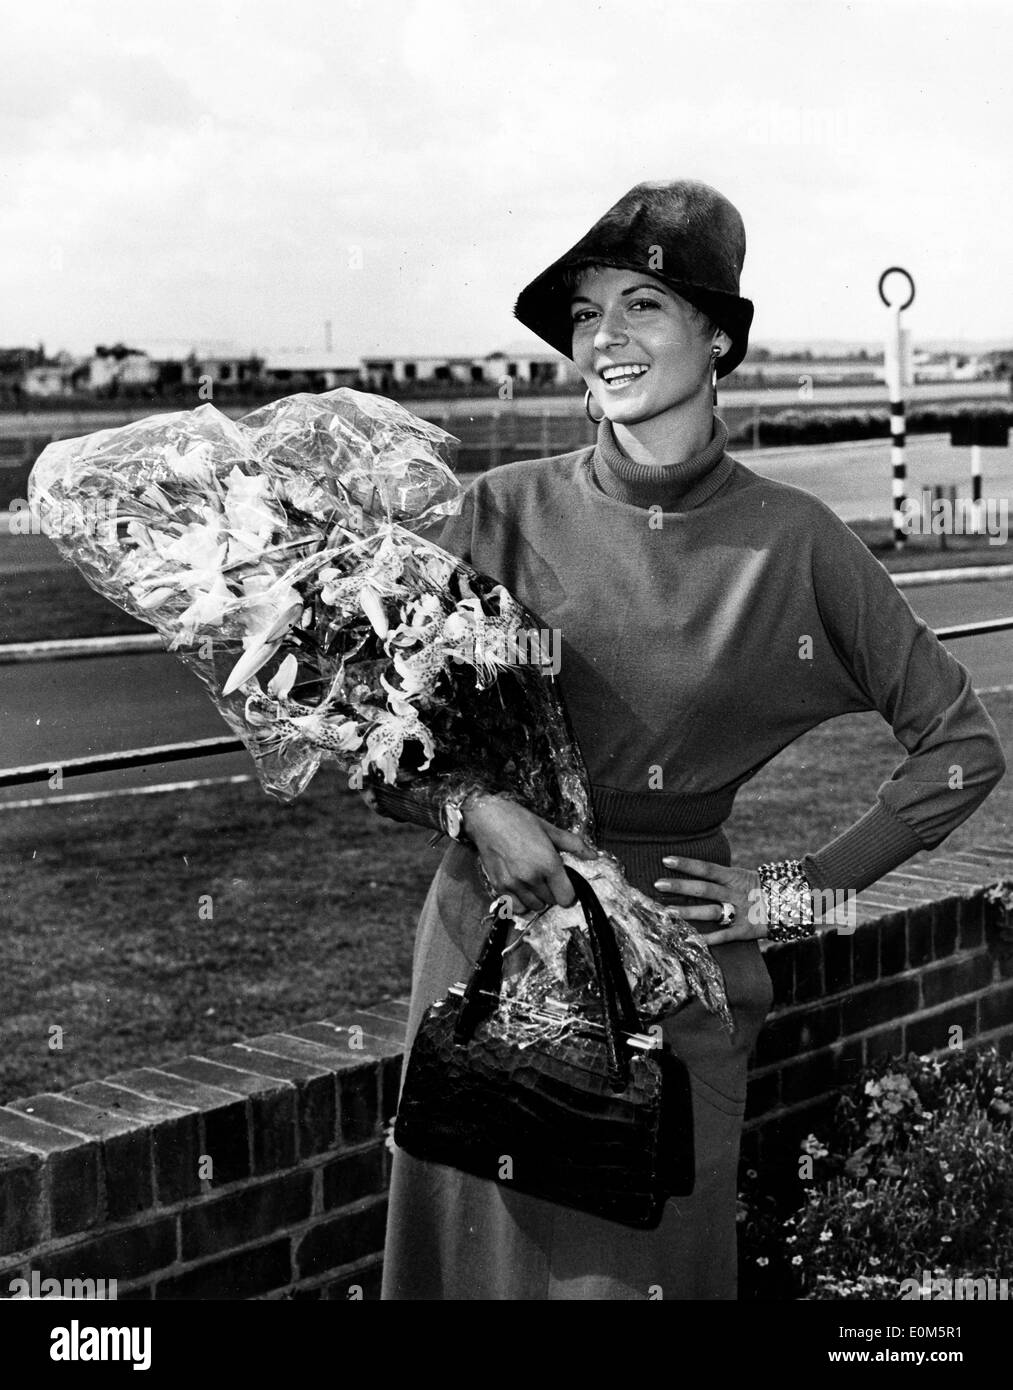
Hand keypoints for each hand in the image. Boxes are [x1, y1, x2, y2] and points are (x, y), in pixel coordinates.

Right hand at [462, 793, 598, 914]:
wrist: (487, 818)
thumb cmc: (519, 820)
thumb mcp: (549, 829)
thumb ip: (574, 844)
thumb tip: (594, 856)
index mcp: (548, 863)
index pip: (567, 898)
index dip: (569, 892)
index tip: (564, 883)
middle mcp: (532, 878)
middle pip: (551, 902)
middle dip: (552, 891)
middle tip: (546, 876)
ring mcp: (514, 884)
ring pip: (535, 906)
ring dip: (537, 898)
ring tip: (533, 881)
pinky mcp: (499, 887)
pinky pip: (516, 907)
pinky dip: (521, 902)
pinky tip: (521, 889)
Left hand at [654, 854, 768, 945]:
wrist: (791, 904)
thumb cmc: (758, 889)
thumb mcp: (741, 877)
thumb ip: (719, 877)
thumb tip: (692, 871)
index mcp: (734, 877)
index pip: (707, 868)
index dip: (687, 864)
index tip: (665, 860)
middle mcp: (735, 893)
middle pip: (704, 889)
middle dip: (680, 887)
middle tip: (657, 884)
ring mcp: (741, 912)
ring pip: (710, 912)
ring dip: (688, 912)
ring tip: (667, 912)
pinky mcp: (745, 931)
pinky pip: (724, 936)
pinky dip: (707, 939)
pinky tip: (689, 940)